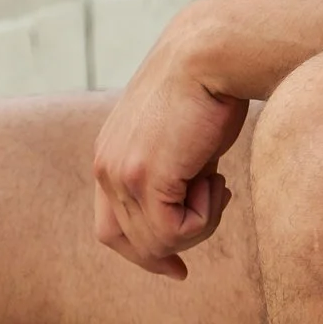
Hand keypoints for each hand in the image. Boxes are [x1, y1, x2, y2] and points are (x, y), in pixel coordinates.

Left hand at [92, 7, 249, 278]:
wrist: (210, 55)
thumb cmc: (207, 89)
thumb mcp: (178, 140)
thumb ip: (170, 176)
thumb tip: (185, 218)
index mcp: (108, 156)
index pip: (110, 228)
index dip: (143, 253)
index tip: (177, 268)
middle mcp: (105, 167)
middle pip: (131, 242)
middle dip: (176, 243)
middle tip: (215, 207)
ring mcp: (120, 174)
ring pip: (159, 241)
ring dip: (200, 223)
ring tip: (218, 180)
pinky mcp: (144, 177)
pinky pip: (176, 231)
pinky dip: (205, 217)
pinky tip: (216, 178)